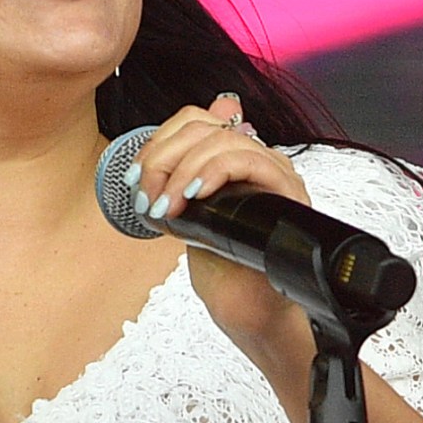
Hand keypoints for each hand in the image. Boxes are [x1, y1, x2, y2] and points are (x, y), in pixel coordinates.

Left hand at [136, 92, 315, 364]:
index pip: (195, 120)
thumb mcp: (183, 215)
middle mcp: (255, 157)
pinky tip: (194, 196)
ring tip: (168, 205)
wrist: (246, 302)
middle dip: (164, 158)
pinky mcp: (285, 190)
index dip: (159, 142)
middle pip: (204, 127)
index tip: (136, 178)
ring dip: (184, 171)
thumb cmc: (221, 263)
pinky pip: (249, 161)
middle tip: (148, 195)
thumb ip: (171, 183)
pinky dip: (214, 172)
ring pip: (224, 141)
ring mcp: (273, 171)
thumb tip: (149, 156)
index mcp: (231, 156)